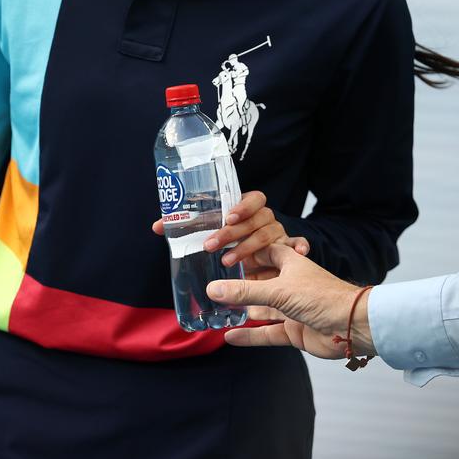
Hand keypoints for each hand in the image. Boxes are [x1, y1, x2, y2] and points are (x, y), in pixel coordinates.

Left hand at [152, 191, 309, 279]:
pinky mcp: (290, 250)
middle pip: (256, 219)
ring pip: (269, 235)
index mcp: (249, 209)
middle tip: (211, 246)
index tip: (227, 216)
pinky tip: (299, 253)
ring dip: (248, 247)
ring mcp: (279, 234)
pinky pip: (299, 245)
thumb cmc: (232, 238)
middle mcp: (266, 218)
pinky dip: (301, 246)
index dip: (241, 205)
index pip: (252, 198)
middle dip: (233, 233)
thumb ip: (189, 226)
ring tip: (228, 260)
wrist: (261, 257)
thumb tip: (157, 227)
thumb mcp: (212, 231)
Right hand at [206, 244, 375, 359]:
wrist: (353, 327)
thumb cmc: (323, 297)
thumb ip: (244, 291)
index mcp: (290, 264)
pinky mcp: (294, 330)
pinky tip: (231, 337)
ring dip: (243, 310)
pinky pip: (268, 332)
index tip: (223, 256)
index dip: (246, 254)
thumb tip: (213, 289)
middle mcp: (290, 284)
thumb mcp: (278, 290)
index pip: (265, 253)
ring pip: (262, 308)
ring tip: (218, 311)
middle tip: (214, 286)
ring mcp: (292, 308)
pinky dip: (251, 335)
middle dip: (240, 285)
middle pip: (260, 282)